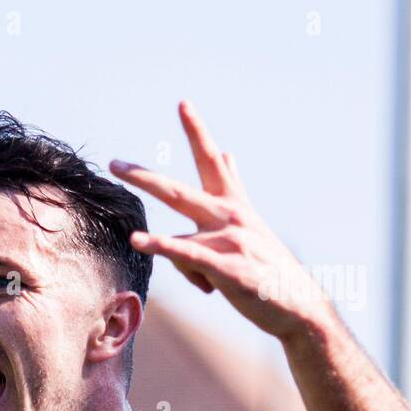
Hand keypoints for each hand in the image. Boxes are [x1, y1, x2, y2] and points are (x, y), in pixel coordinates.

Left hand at [110, 100, 334, 340]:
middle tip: (114, 164)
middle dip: (143, 178)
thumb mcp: (251, 223)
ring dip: (187, 274)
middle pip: (178, 192)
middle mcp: (231, 217)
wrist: (297, 306)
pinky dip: (160, 247)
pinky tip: (138, 241)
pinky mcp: (226, 267)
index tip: (183, 104)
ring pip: (177, 244)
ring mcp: (229, 241)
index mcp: (235, 206)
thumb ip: (234, 187)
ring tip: (214, 286)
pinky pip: (184, 253)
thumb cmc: (268, 269)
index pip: (213, 162)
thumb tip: (228, 151)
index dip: (198, 132)